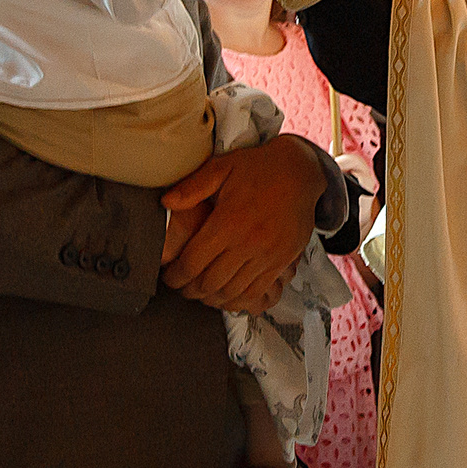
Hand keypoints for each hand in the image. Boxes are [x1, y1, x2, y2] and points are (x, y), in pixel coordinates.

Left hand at [161, 136, 326, 312]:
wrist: (300, 171)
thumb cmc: (258, 168)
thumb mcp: (222, 167)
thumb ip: (192, 187)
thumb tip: (166, 203)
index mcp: (228, 221)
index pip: (192, 262)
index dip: (175, 276)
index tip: (169, 277)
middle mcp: (248, 242)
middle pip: (210, 282)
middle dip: (190, 290)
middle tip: (181, 287)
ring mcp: (268, 255)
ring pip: (232, 292)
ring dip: (212, 298)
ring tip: (201, 292)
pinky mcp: (283, 261)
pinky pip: (257, 292)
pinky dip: (239, 300)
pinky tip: (228, 295)